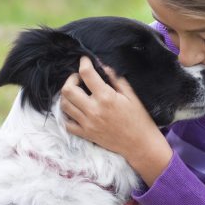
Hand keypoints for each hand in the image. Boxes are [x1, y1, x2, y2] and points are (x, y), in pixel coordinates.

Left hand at [60, 57, 172, 185]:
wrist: (140, 144)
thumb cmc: (139, 118)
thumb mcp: (131, 96)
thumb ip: (116, 79)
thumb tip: (103, 65)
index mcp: (106, 97)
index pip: (86, 74)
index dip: (84, 63)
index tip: (85, 60)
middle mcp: (93, 110)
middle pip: (68, 89)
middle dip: (71, 79)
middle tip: (79, 78)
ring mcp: (87, 123)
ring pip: (64, 105)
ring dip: (67, 96)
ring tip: (76, 93)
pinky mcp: (85, 134)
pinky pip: (67, 123)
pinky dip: (67, 115)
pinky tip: (75, 109)